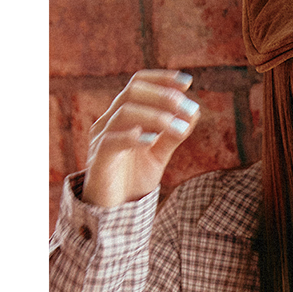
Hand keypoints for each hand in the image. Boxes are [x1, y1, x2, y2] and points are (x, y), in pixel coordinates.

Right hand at [82, 71, 199, 208]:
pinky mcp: (98, 159)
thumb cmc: (132, 179)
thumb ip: (173, 135)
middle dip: (162, 95)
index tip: (187, 82)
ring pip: (124, 112)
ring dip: (155, 115)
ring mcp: (101, 138)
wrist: (112, 212)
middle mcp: (109, 121)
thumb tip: (194, 112)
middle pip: (132, 92)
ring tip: (176, 125)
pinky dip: (133, 137)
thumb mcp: (158, 154)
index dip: (161, 79)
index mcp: (122, 115)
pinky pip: (111, 141)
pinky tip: (152, 140)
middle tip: (185, 105)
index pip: (138, 84)